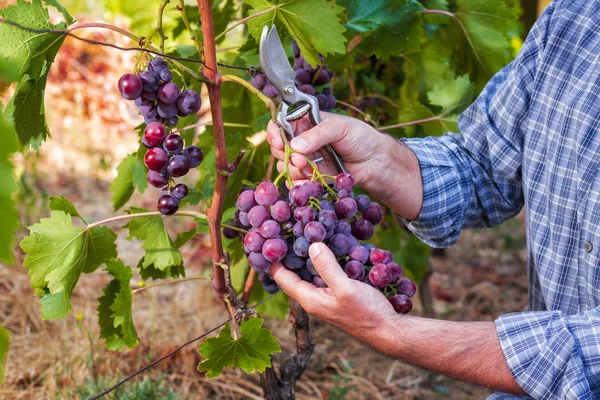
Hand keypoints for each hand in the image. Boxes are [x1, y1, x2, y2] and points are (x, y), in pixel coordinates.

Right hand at [266, 112, 392, 186]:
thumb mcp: (340, 128)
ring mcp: (306, 159)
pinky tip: (311, 181)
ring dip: (294, 169)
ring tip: (309, 168)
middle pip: (278, 147)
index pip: (280, 123)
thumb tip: (296, 146)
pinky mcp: (311, 175)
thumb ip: (317, 135)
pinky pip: (296, 181)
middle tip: (300, 159)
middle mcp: (302, 140)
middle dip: (286, 154)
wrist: (375, 161)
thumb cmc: (360, 137)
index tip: (280, 142)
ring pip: (285, 165)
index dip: (275, 132)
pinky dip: (300, 183)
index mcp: (306, 122)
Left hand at [269, 242, 397, 339]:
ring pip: (312, 272)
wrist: (389, 331)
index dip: (272, 259)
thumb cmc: (366, 313)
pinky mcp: (340, 294)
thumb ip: (327, 267)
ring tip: (306, 230)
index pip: (281, 277)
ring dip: (309, 255)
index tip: (267, 237)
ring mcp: (327, 296)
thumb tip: (311, 245)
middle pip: (294, 273)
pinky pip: (327, 273)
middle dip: (290, 253)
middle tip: (286, 228)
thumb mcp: (345, 288)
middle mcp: (314, 298)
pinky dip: (326, 259)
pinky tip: (332, 245)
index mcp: (309, 299)